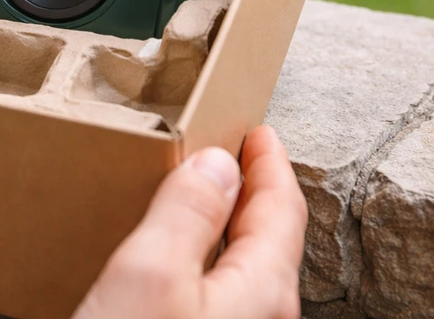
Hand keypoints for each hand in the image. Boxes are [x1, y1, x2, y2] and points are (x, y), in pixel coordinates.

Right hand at [74, 126, 306, 318]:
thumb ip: (188, 211)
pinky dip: (211, 252)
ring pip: (247, 265)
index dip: (269, 162)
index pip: (282, 209)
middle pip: (270, 237)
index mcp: (262, 291)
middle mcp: (261, 316)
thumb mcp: (151, 274)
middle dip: (254, 188)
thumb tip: (217, 164)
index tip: (257, 132)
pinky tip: (180, 253)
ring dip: (230, 221)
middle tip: (237, 151)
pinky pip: (223, 288)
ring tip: (207, 193)